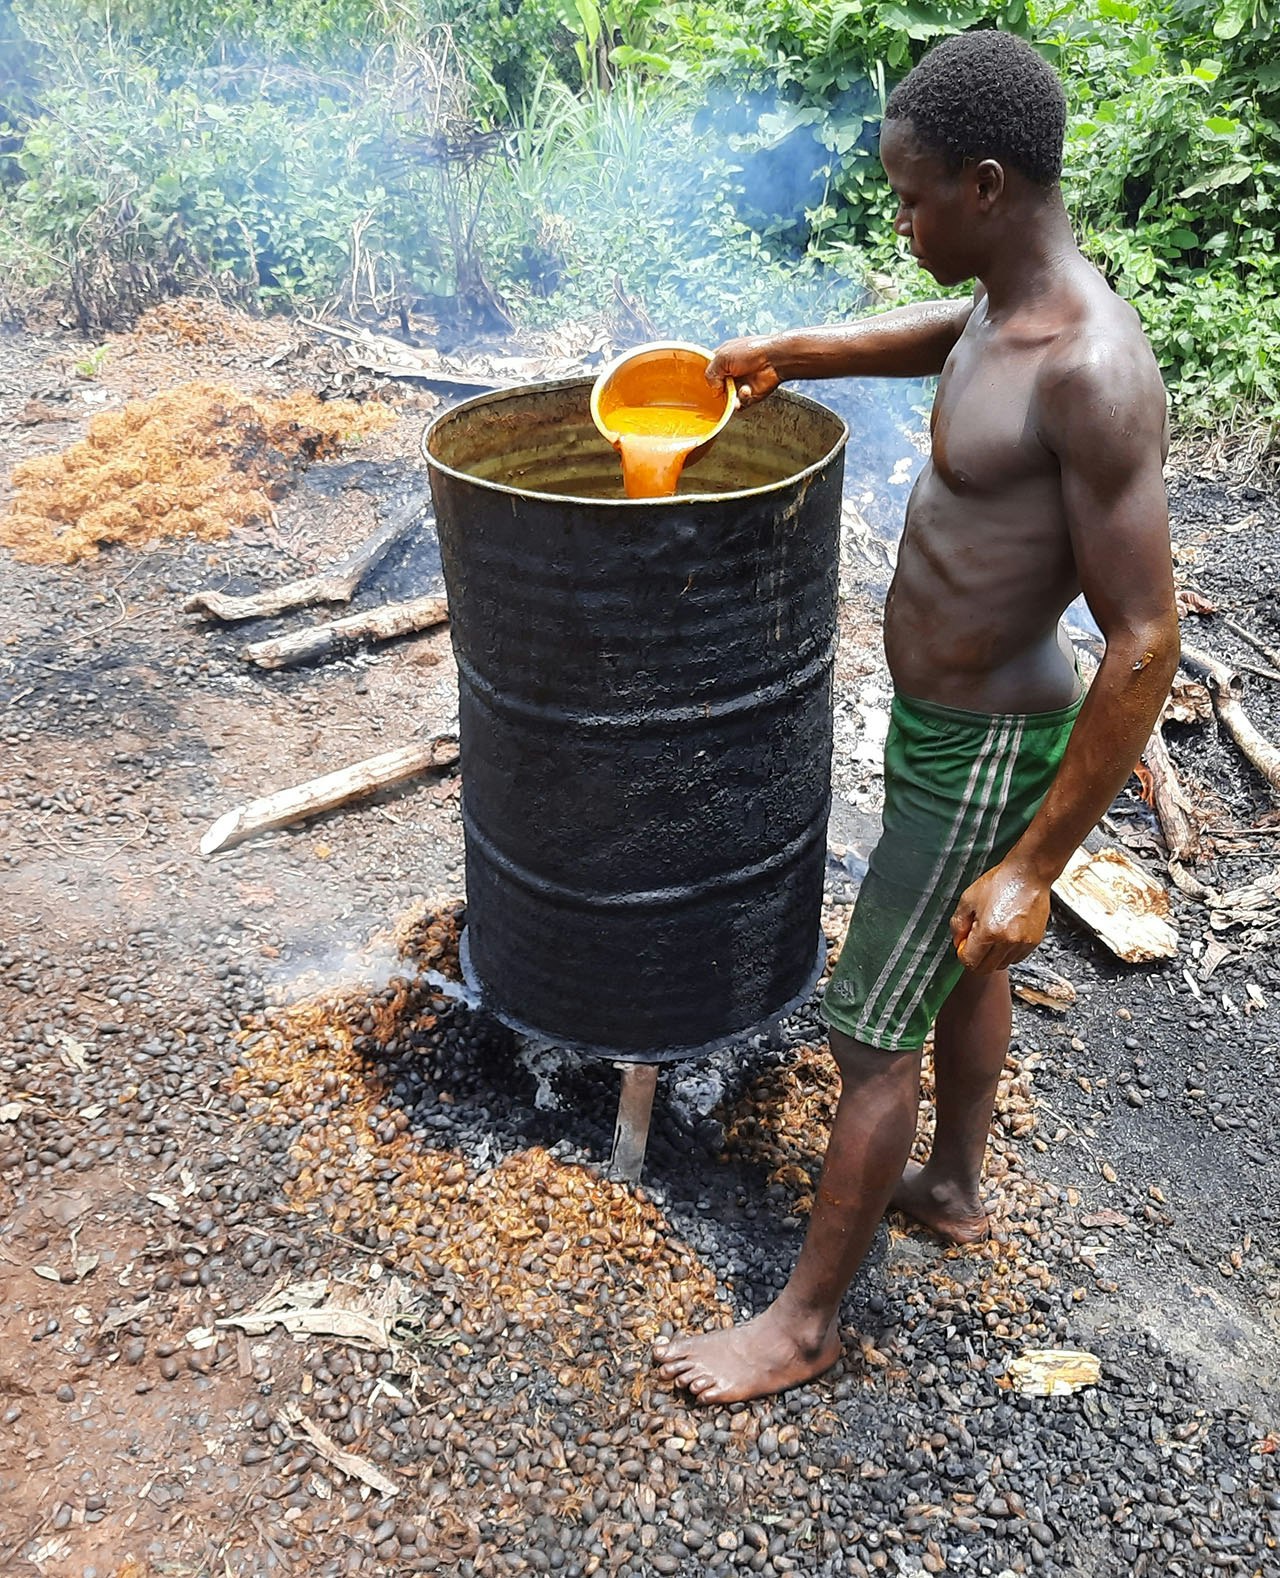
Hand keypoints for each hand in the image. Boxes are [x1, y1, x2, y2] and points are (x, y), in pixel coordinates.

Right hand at [706, 336, 781, 407]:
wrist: (774, 359)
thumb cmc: (751, 351)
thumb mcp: (722, 357)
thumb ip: (711, 373)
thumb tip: (713, 389)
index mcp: (724, 360)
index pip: (710, 372)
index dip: (707, 379)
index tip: (705, 385)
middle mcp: (732, 373)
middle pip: (718, 389)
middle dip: (718, 393)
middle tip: (721, 392)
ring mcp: (741, 384)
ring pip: (728, 399)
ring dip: (730, 400)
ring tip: (735, 396)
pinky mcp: (750, 394)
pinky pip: (740, 404)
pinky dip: (742, 400)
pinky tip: (747, 391)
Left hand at [950, 858, 1051, 974]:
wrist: (1028, 874)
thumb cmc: (999, 882)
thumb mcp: (968, 899)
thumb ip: (958, 924)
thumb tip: (958, 942)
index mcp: (988, 932)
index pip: (970, 962)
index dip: (963, 955)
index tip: (964, 945)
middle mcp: (1007, 941)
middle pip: (986, 969)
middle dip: (977, 960)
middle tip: (975, 942)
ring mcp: (1023, 943)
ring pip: (1002, 964)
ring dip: (993, 956)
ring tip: (993, 933)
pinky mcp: (1034, 942)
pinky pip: (1016, 957)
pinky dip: (1008, 952)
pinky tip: (1006, 934)